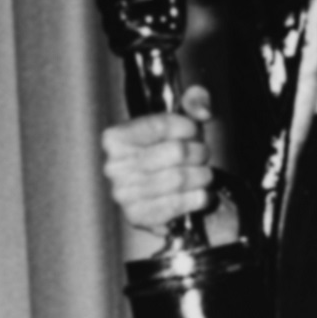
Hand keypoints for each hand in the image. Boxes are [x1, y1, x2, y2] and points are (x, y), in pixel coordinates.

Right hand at [101, 84, 220, 233]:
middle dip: (199, 153)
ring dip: (202, 176)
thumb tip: (202, 109)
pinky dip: (198, 198)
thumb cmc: (173, 153)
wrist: (169, 193)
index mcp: (116, 138)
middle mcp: (113, 166)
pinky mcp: (138, 216)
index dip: (188, 127)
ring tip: (203, 174)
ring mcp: (123, 193)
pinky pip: (179, 204)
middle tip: (201, 156)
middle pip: (176, 151)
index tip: (195, 131)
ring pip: (181, 178)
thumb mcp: (183, 121)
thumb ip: (194, 101)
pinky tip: (200, 194)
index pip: (161, 125)